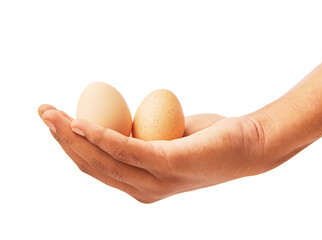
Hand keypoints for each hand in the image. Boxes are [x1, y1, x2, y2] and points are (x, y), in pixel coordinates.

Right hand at [38, 104, 280, 202]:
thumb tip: (125, 120)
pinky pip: (127, 150)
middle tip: (44, 112)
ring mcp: (156, 181)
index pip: (96, 168)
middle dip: (62, 140)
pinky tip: (83, 122)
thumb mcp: (168, 138)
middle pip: (91, 166)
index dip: (70, 146)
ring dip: (73, 135)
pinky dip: (102, 136)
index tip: (55, 120)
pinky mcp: (168, 166)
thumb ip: (145, 137)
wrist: (248, 144)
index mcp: (141, 185)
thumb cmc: (209, 140)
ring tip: (52, 113)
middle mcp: (144, 189)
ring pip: (102, 160)